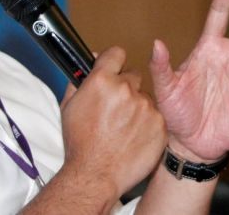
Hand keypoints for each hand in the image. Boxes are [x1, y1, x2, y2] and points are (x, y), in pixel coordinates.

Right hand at [61, 47, 166, 197]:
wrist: (95, 175)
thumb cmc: (79, 143)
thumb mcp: (69, 106)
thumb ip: (79, 80)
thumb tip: (90, 61)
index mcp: (101, 80)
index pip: (116, 53)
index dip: (113, 61)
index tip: (114, 68)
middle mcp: (125, 89)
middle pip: (132, 75)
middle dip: (125, 87)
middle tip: (116, 107)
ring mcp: (145, 106)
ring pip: (145, 97)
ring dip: (137, 107)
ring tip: (123, 127)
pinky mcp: (159, 124)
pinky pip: (156, 116)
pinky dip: (148, 124)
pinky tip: (134, 136)